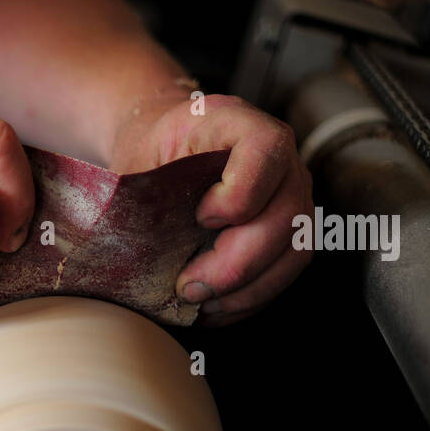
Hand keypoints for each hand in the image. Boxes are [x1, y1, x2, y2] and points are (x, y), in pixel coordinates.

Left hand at [119, 93, 314, 325]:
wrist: (165, 151)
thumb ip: (141, 200)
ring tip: (200, 304)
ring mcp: (292, 193)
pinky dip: (251, 297)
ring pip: (295, 250)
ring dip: (247, 289)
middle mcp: (280, 156)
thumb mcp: (137, 165)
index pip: (265, 152)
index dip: (238, 196)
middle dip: (235, 265)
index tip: (199, 218)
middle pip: (285, 215)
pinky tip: (215, 307)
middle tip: (189, 288)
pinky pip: (287, 270)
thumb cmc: (150, 159)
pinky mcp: (292, 228)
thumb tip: (135, 252)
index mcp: (237, 123)